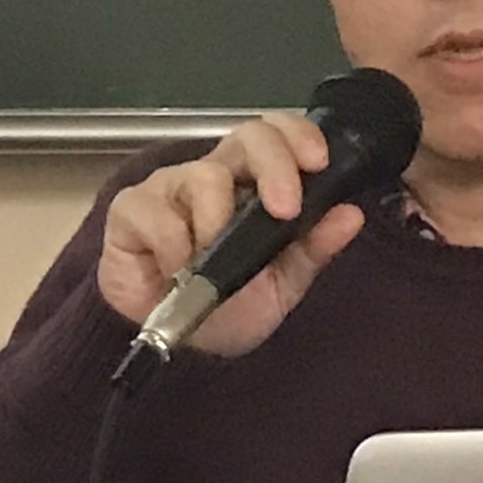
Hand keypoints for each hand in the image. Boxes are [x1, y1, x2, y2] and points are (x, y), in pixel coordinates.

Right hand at [96, 113, 366, 356]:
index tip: (319, 162)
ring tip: (211, 267)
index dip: (298, 135)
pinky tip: (175, 275)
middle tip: (284, 209)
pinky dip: (174, 250)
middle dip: (274, 164)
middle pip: (247, 136)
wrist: (175, 347)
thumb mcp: (281, 285)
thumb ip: (313, 249)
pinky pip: (157, 213)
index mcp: (254, 184)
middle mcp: (215, 174)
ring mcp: (171, 187)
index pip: (278, 135)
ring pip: (205, 176)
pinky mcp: (131, 208)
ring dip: (218, 225)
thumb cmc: (227, 307)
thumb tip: (351, 214)